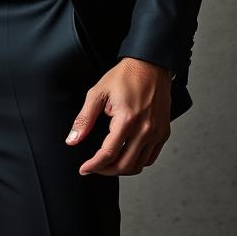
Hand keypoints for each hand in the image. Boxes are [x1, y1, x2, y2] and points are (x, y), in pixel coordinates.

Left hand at [65, 57, 171, 175]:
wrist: (151, 65)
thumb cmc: (125, 76)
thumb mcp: (98, 93)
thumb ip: (84, 119)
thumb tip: (73, 139)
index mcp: (127, 119)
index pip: (108, 153)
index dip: (94, 165)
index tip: (84, 169)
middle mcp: (145, 129)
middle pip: (125, 165)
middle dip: (106, 171)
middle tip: (94, 167)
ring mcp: (157, 132)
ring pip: (139, 165)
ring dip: (122, 169)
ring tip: (108, 163)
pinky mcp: (164, 132)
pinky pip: (151, 157)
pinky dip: (137, 162)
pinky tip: (126, 156)